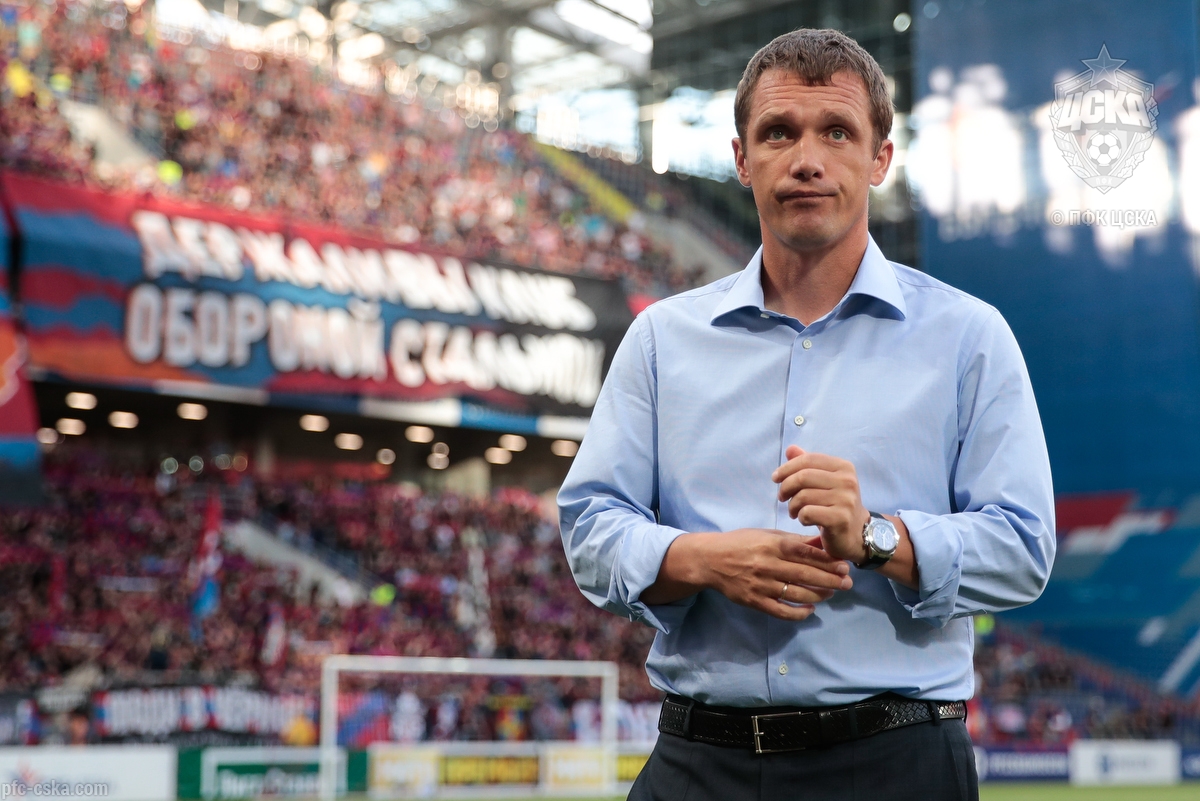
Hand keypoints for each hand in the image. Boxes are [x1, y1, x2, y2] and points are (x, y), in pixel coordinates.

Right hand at [642, 528, 852, 620]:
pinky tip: (811, 610)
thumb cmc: (742, 543)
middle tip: (847, 582)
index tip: (844, 565)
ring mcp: (761, 585)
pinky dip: (799, 613)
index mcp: (772, 545)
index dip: (827, 561)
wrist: (711, 560)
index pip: (805, 554)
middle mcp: (767, 565)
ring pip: (796, 594)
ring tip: (831, 593)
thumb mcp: (767, 534)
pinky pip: (781, 611)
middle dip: (830, 580)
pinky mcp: (755, 602)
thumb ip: (794, 540)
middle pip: (805, 575)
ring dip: (818, 595)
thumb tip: (822, 542)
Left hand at [772, 445, 870, 563]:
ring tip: (794, 512)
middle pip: (803, 477)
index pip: (808, 459)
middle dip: (785, 487)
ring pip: (803, 496)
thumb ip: (808, 465)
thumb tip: (790, 448)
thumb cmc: (835, 505)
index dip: (787, 468)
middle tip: (782, 497)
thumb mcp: (824, 482)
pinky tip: (804, 520)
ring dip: (792, 505)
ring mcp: (846, 500)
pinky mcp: (840, 519)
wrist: (856, 534)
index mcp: (844, 467)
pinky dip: (800, 517)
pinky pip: (807, 513)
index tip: (775, 478)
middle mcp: (847, 481)